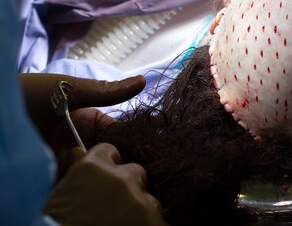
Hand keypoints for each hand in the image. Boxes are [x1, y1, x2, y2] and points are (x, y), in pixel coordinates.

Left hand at [18, 73, 144, 176]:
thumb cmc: (26, 94)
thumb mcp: (69, 90)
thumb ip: (106, 91)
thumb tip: (142, 81)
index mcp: (87, 119)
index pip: (118, 132)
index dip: (136, 140)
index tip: (152, 149)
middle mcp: (79, 140)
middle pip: (111, 154)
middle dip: (128, 161)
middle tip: (147, 170)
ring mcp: (66, 160)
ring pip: (96, 171)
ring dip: (111, 176)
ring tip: (129, 182)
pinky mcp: (51, 176)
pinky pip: (75, 183)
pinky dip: (88, 187)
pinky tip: (102, 188)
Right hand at [44, 143, 166, 225]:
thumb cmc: (54, 222)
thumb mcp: (59, 195)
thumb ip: (75, 174)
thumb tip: (76, 152)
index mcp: (91, 167)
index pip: (109, 151)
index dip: (108, 165)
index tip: (105, 176)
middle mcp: (119, 177)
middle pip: (135, 173)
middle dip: (128, 187)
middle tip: (114, 208)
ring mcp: (137, 199)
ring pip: (149, 200)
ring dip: (138, 210)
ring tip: (120, 223)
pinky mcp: (151, 220)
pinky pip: (158, 221)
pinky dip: (147, 225)